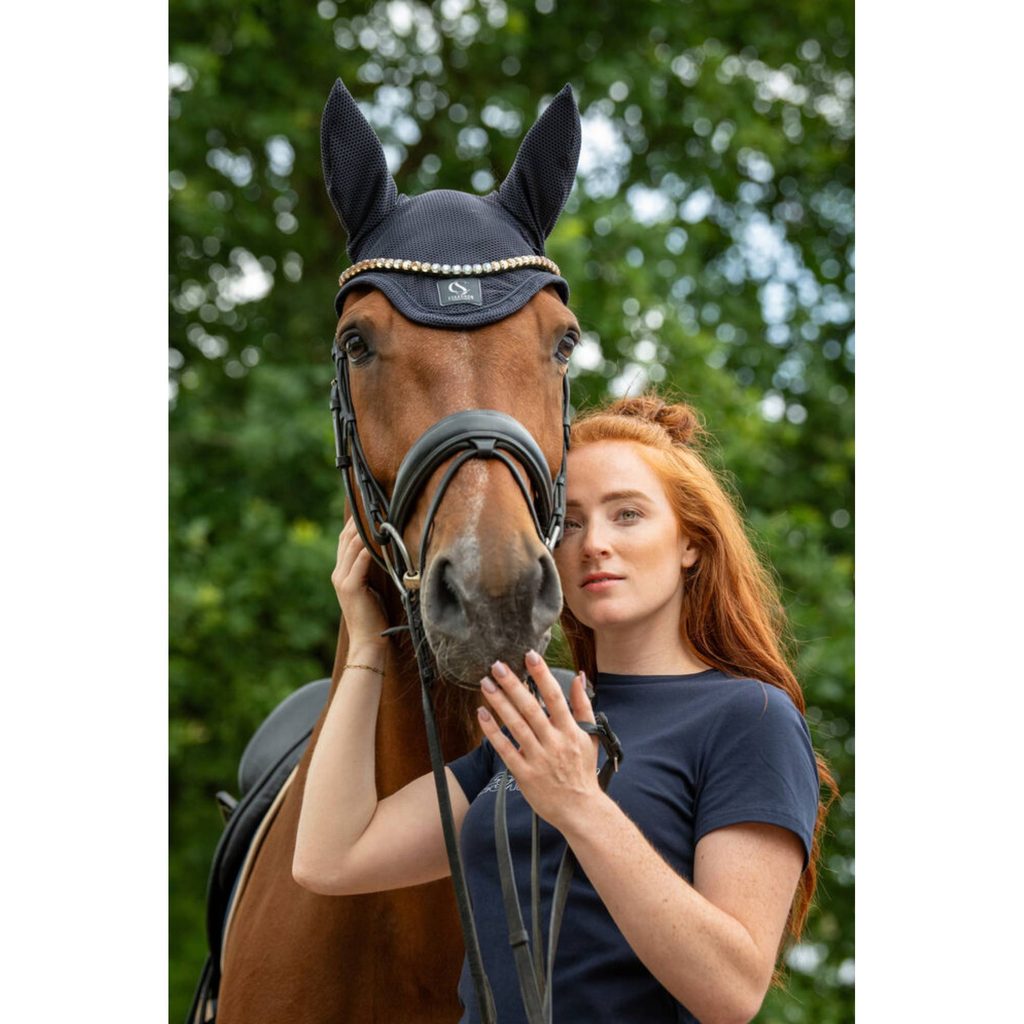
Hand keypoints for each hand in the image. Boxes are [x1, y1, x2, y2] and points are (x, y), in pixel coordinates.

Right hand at [331, 518, 388, 651]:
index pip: (346, 540)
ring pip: (353, 546)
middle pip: (347, 538)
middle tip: (375, 504)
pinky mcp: (350, 586)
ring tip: (380, 515)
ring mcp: (342, 579)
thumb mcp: (370, 587)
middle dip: (360, 520)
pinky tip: (382, 537)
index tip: (369, 508)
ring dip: (367, 529)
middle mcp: (338, 573)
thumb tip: (384, 548)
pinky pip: (361, 560)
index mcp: (342, 573)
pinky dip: (371, 547)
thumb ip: (370, 569)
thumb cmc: (374, 616)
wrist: (368, 641)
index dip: (355, 523)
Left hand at [477, 650, 601, 828]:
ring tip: (485, 684)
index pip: (555, 697)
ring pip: (516, 726)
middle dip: (513, 685)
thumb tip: (579, 676)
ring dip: (499, 703)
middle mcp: (554, 742)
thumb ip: (583, 705)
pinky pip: (506, 749)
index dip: (542, 675)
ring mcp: (538, 758)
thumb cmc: (583, 771)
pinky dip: (493, 732)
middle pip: (531, 708)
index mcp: (570, 731)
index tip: (530, 655)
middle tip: (496, 666)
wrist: (580, 809)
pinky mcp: (524, 774)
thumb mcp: (590, 736)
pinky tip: (481, 714)